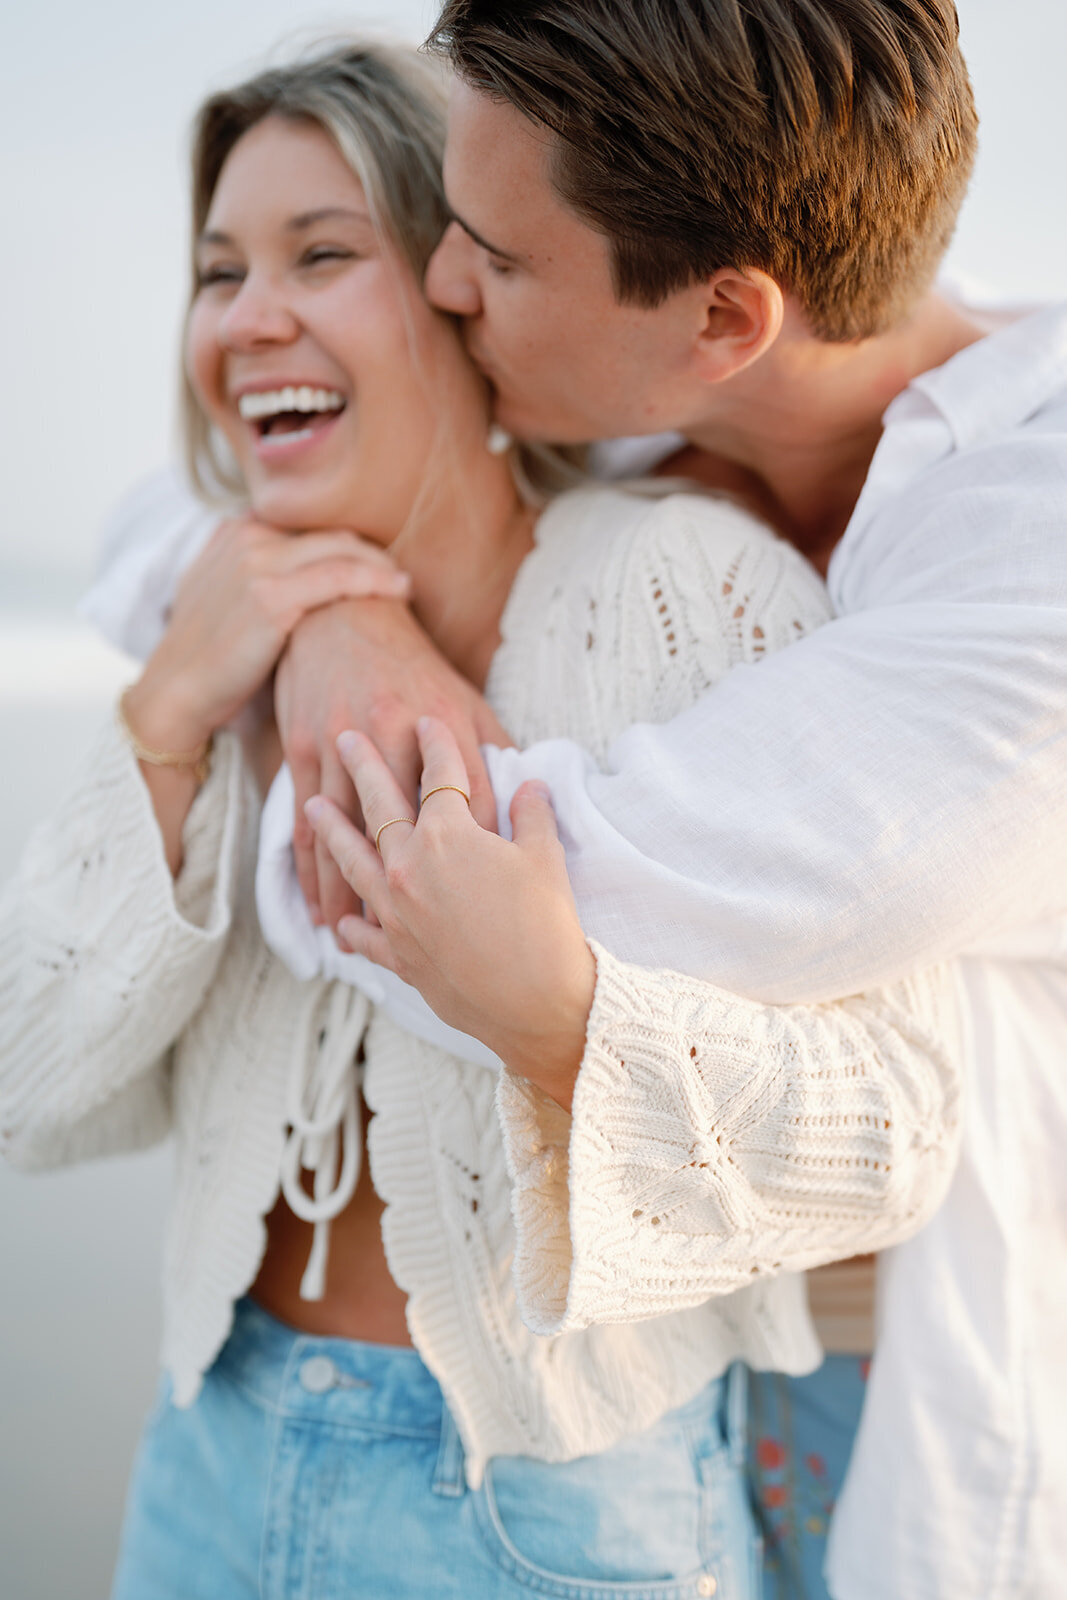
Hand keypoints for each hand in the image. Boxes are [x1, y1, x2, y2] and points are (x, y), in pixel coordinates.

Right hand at [125, 516, 409, 752]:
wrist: (175, 692)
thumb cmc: (209, 659)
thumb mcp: (224, 600)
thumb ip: (256, 576)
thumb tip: (303, 583)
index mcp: (235, 531)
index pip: (307, 528)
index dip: (345, 545)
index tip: (373, 565)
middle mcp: (245, 537)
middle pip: (328, 534)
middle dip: (369, 553)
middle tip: (397, 574)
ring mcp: (256, 562)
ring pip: (341, 550)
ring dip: (380, 565)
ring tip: (404, 585)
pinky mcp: (270, 595)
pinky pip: (340, 577)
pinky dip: (375, 581)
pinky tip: (399, 592)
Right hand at [275, 598, 511, 931]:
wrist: (341, 615)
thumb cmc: (411, 665)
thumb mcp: (463, 697)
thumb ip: (493, 747)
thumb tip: (530, 795)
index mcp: (441, 724)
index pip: (472, 805)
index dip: (487, 859)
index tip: (498, 906)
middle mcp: (392, 736)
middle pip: (407, 830)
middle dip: (419, 893)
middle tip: (437, 946)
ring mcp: (341, 745)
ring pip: (350, 837)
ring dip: (352, 897)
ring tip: (364, 947)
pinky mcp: (303, 750)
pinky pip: (306, 824)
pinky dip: (313, 873)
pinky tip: (321, 910)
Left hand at [305, 717, 594, 1109]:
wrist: (535, 1003)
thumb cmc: (545, 925)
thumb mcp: (545, 858)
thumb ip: (531, 816)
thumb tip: (530, 787)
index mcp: (446, 835)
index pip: (439, 774)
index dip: (437, 743)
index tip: (429, 721)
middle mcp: (408, 866)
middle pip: (379, 804)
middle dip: (363, 765)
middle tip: (345, 736)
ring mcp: (396, 912)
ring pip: (353, 860)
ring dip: (332, 831)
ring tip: (312, 807)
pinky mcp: (398, 954)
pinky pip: (364, 934)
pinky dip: (352, 924)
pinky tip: (343, 920)